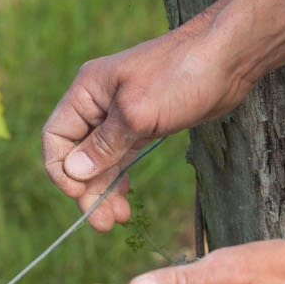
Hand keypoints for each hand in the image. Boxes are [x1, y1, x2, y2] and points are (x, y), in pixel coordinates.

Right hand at [42, 15, 248, 230]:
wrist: (228, 59)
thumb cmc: (182, 75)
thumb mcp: (138, 112)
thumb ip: (104, 144)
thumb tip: (74, 172)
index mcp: (87, 91)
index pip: (56, 137)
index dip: (62, 171)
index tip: (80, 196)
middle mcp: (98, 104)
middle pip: (77, 155)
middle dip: (87, 190)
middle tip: (103, 224)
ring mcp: (121, 115)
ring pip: (100, 161)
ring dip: (104, 190)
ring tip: (117, 220)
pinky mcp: (144, 125)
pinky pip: (121, 158)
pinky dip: (121, 179)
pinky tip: (125, 200)